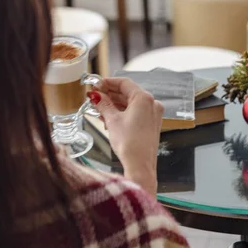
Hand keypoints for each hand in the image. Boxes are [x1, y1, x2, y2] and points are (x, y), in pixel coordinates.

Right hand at [88, 78, 163, 195]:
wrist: (140, 165)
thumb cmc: (129, 143)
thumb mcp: (112, 120)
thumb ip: (103, 104)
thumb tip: (96, 96)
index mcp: (144, 98)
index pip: (124, 83)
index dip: (108, 82)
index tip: (96, 84)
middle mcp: (152, 104)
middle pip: (128, 93)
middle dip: (110, 94)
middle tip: (95, 96)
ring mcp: (153, 115)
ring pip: (131, 103)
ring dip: (115, 104)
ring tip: (98, 108)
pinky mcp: (151, 124)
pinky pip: (135, 112)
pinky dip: (122, 112)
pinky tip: (109, 117)